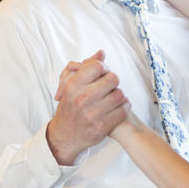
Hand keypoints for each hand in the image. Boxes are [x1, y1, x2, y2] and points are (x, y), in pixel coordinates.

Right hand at [47, 50, 127, 164]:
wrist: (65, 134)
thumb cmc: (70, 106)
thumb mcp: (70, 85)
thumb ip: (86, 67)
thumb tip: (101, 53)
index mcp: (73, 86)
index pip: (97, 67)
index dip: (104, 68)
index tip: (103, 74)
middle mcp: (81, 99)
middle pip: (113, 79)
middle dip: (113, 81)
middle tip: (109, 87)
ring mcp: (92, 114)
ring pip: (120, 94)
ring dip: (119, 95)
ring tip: (114, 97)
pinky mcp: (102, 126)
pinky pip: (122, 110)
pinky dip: (123, 107)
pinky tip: (117, 107)